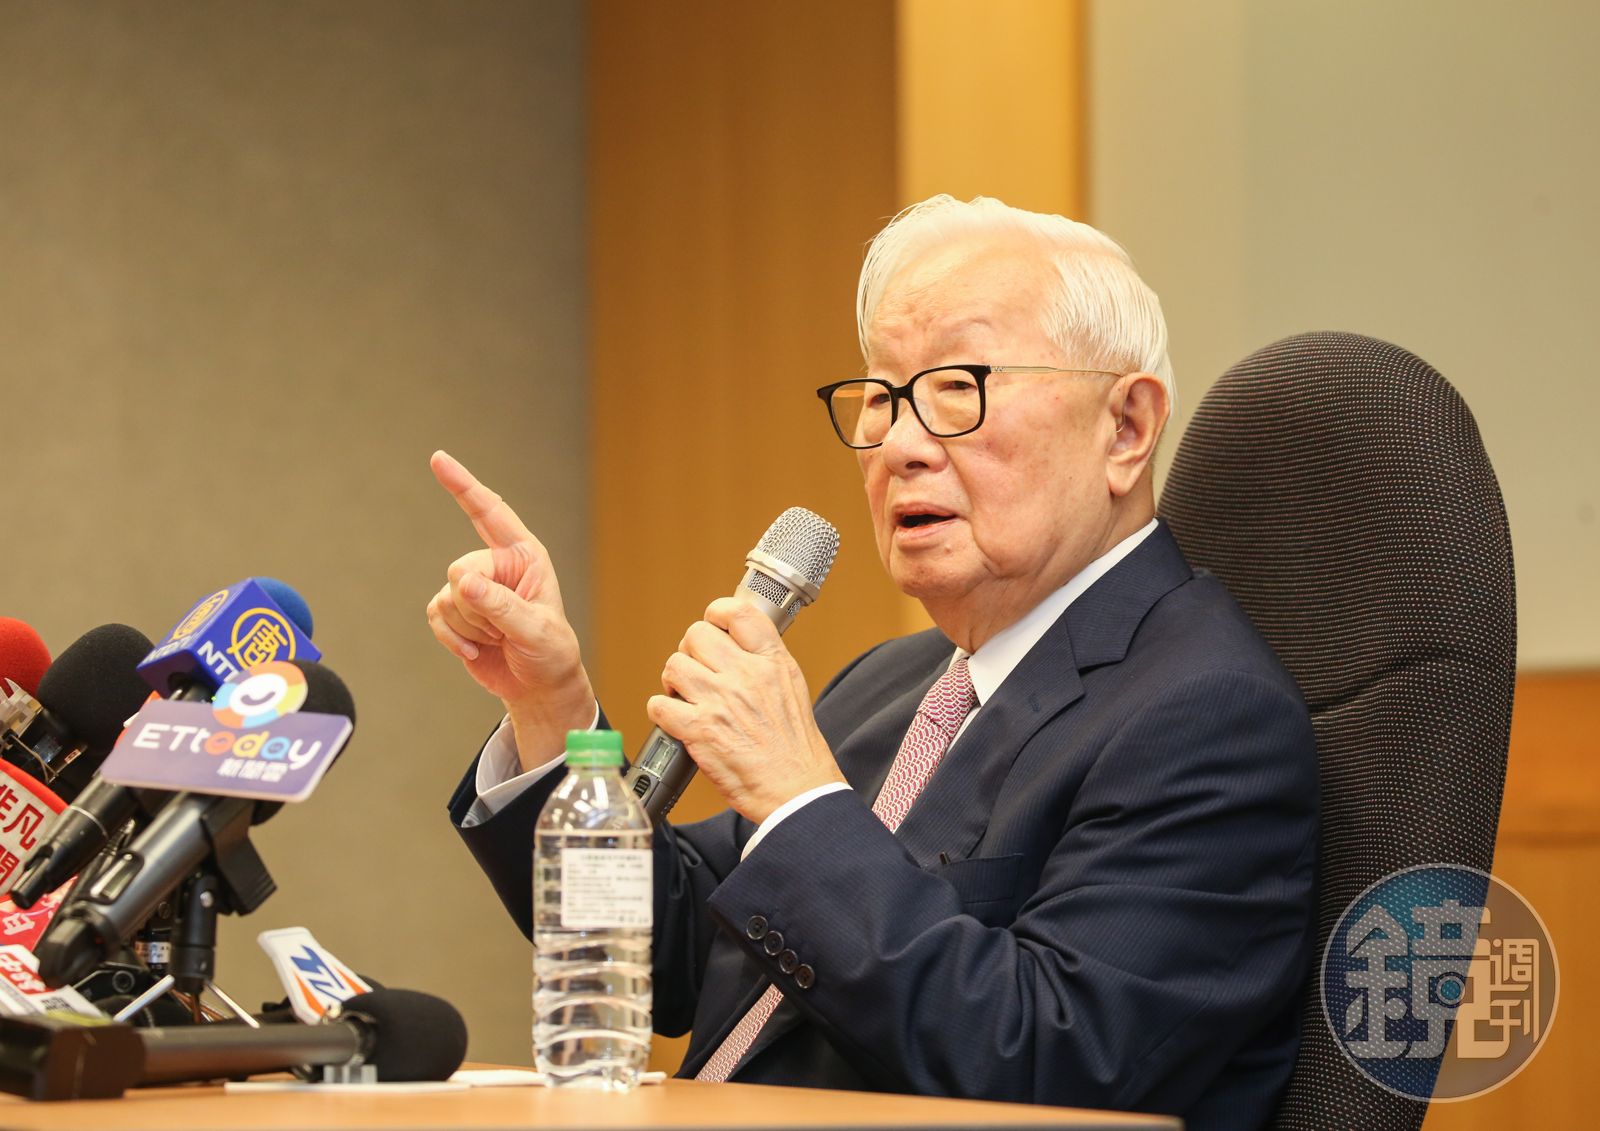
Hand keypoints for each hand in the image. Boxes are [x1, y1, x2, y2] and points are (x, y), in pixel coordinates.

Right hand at [425, 450, 594, 766]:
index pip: (490, 513)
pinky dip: (453, 639)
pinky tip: (478, 651)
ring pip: (447, 596)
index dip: (463, 485)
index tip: (439, 459)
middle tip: (505, 630)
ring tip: (499, 639)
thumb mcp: (535, 630)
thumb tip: (463, 583)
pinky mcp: (455, 611)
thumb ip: (500, 606)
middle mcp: (497, 565)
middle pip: (460, 569)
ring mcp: (473, 587)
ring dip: (470, 627)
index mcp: (525, 555)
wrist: (538, 687)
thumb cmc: (550, 653)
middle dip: (478, 606)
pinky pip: (436, 615)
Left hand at [647, 597, 843, 824]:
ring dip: (673, 681)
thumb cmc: (795, 747)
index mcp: (771, 662)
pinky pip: (659, 705)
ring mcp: (720, 702)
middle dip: (690, 651)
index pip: (738, 612)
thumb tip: (736, 644)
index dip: (717, 613)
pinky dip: (661, 711)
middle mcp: (745, 676)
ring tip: (684, 695)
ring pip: (674, 665)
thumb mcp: (792, 688)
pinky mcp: (700, 731)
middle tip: (696, 670)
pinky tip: (675, 719)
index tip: (712, 625)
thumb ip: (765, 661)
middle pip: (696, 635)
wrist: (797, 789)